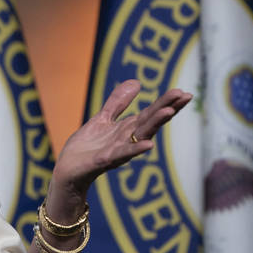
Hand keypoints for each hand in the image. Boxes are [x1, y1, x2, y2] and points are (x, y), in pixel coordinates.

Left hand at [51, 79, 191, 203]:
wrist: (68, 169)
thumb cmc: (86, 147)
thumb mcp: (102, 119)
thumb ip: (118, 103)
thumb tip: (137, 83)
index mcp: (127, 128)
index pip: (151, 113)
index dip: (166, 102)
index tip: (184, 91)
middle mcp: (127, 139)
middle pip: (151, 121)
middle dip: (167, 108)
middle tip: (185, 96)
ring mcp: (118, 150)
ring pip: (141, 135)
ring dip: (155, 123)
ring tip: (169, 111)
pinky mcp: (105, 160)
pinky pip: (123, 154)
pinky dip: (135, 149)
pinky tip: (149, 145)